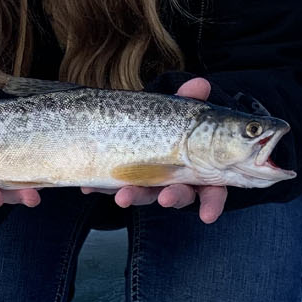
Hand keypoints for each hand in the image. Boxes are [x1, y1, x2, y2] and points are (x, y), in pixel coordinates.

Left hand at [79, 76, 227, 224]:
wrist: (141, 123)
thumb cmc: (172, 123)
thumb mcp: (181, 111)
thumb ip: (190, 99)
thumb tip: (199, 84)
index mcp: (199, 171)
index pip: (212, 192)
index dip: (212, 204)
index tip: (208, 216)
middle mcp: (176, 182)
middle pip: (178, 196)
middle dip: (172, 198)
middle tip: (166, 199)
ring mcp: (149, 184)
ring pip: (145, 194)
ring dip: (135, 196)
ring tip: (123, 197)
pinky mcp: (124, 181)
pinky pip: (113, 187)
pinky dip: (101, 187)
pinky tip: (89, 187)